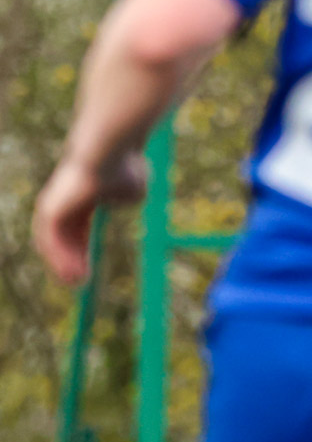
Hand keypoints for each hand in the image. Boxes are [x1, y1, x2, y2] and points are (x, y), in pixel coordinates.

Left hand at [33, 152, 148, 285]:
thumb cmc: (124, 169)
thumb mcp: (132, 190)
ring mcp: (54, 205)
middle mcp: (62, 201)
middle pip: (62, 237)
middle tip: (79, 282)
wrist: (109, 157)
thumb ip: (124, 199)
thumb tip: (120, 201)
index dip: (82, 249)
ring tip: (74, 284)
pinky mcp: (50, 210)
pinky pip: (51, 242)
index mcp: (80, 196)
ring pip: (53, 242)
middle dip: (71, 260)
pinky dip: (59, 259)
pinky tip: (69, 273)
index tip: (89, 269)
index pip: (76, 228)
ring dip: (62, 264)